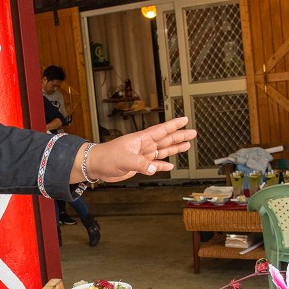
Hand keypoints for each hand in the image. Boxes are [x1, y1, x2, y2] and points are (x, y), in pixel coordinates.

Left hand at [74, 116, 195, 182]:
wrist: (96, 166)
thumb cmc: (106, 157)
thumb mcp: (123, 159)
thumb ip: (139, 164)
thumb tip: (152, 168)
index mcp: (141, 140)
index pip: (161, 130)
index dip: (173, 125)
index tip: (184, 119)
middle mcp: (143, 146)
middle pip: (165, 139)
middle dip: (179, 136)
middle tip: (192, 133)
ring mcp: (142, 155)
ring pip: (162, 151)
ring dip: (174, 149)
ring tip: (187, 145)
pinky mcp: (138, 165)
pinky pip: (154, 165)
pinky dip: (162, 165)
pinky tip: (170, 165)